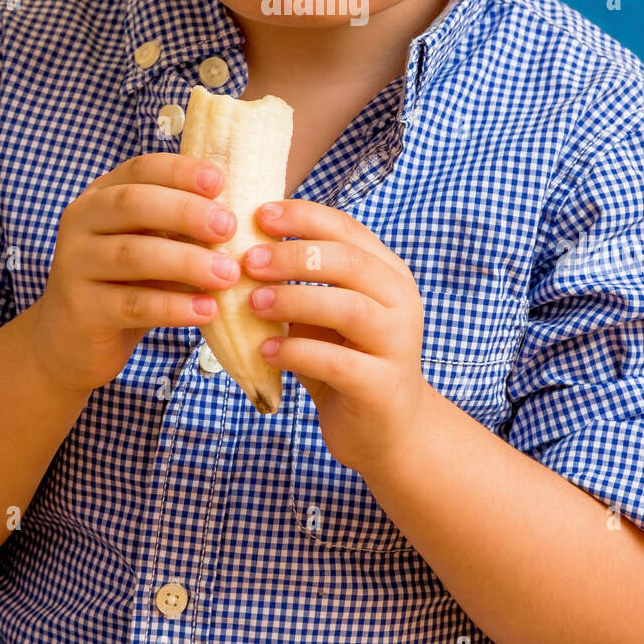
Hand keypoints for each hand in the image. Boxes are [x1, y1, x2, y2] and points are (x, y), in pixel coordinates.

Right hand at [31, 153, 242, 395]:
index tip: (220, 181)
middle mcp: (81, 222)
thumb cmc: (125, 282)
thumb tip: (246, 208)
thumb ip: (181, 226)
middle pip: (133, 204)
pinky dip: (174, 307)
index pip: (140, 169)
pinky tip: (207, 311)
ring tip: (229, 275)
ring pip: (133, 255)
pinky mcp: (81, 309)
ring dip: (187, 262)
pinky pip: (132, 304)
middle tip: (229, 227)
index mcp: (101, 195)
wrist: (70, 340)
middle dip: (186, 212)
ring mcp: (75, 265)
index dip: (180, 171)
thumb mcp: (150, 244)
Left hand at [243, 199, 428, 476]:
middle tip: (249, 261)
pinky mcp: (381, 385)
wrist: (389, 430)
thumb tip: (243, 243)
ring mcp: (397, 343)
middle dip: (293, 256)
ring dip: (293, 300)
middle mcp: (400, 300)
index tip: (259, 214)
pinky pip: (336, 361)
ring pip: (347, 307)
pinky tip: (265, 351)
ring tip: (252, 304)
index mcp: (388, 272)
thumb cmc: (346, 359)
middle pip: (348, 261)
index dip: (303, 216)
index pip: (347, 229)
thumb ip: (302, 281)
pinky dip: (295, 352)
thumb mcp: (326, 312)